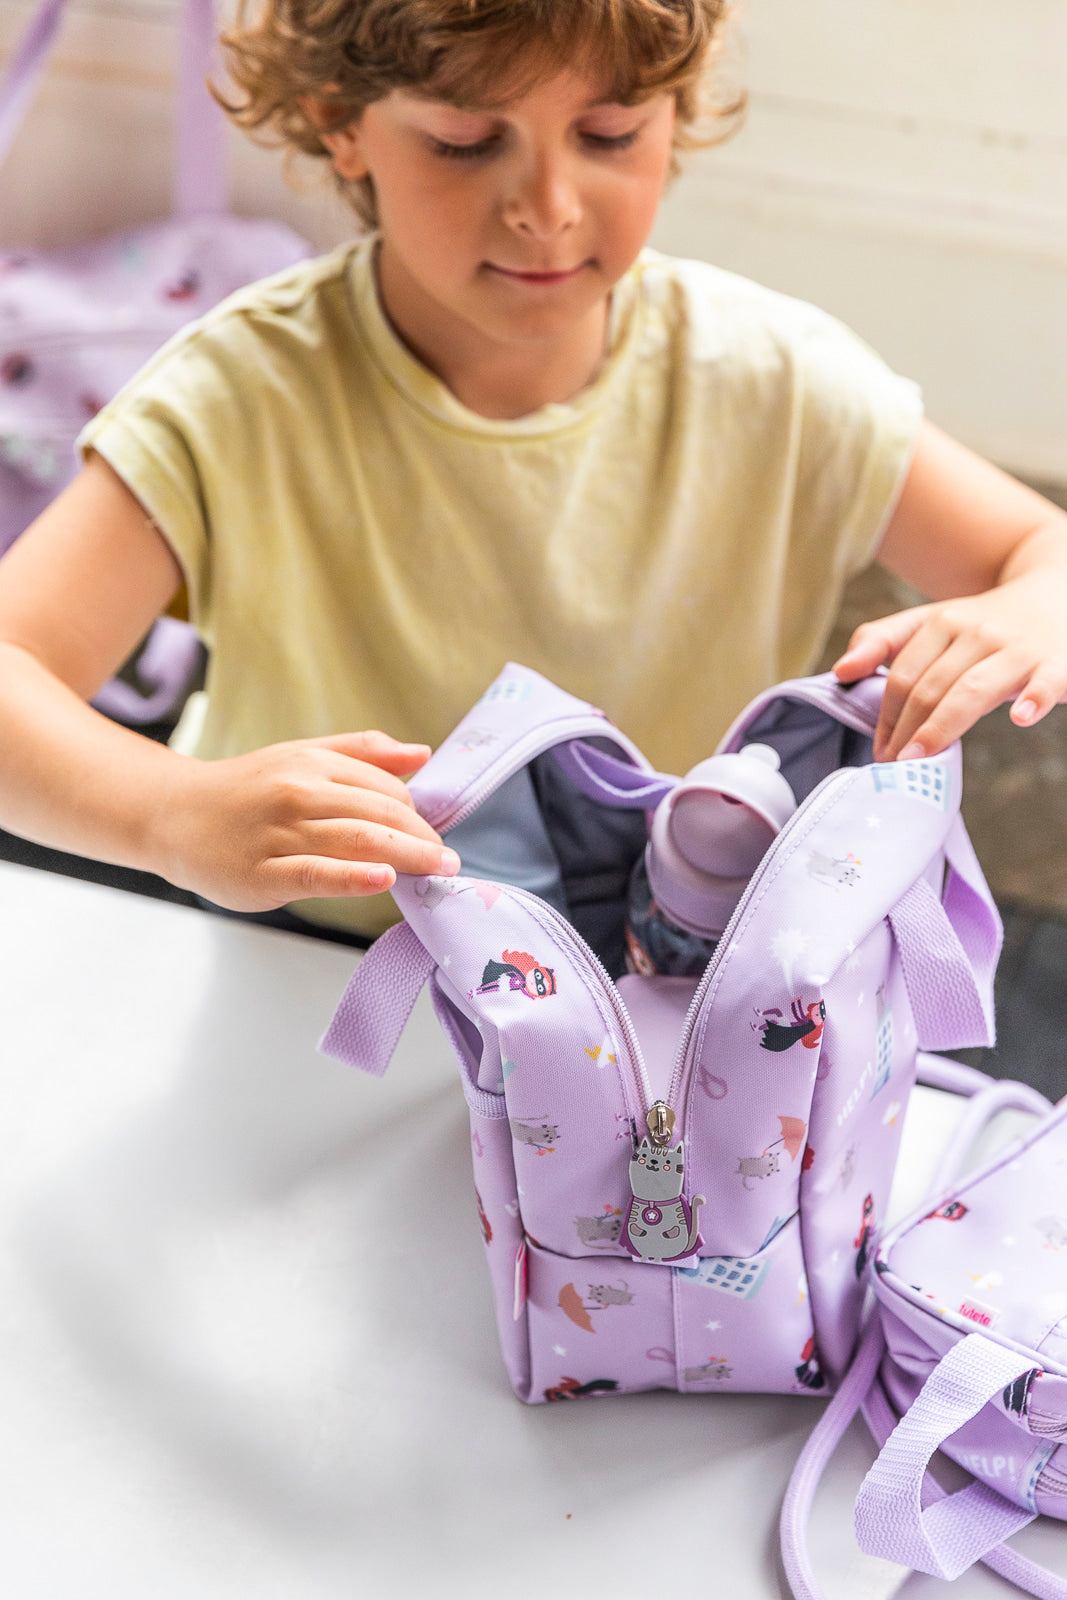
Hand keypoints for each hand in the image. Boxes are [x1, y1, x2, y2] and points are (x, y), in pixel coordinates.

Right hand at [153, 731, 458, 910]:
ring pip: (357, 840)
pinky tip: (386, 878)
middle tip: (448, 859)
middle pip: (379, 812)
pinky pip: (316, 874)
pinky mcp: (262, 873)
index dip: (416, 813)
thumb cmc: (244, 790)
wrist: (173, 816)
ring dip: (408, 855)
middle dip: (422, 837)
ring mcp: (278, 833)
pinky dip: (355, 876)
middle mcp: (297, 792)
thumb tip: (422, 755)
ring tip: (439, 870)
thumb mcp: (300, 756)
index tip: (432, 834)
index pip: (384, 787)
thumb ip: (362, 753)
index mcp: (311, 762)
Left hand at [832, 572, 1066, 760]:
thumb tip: (840, 671)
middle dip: (906, 730)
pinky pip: (1044, 682)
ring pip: (973, 689)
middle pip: (931, 686)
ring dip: (942, 726)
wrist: (1056, 594)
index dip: (885, 716)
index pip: (903, 676)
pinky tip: (1018, 719)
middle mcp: (978, 632)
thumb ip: (883, 642)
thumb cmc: (984, 624)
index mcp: (943, 623)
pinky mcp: (1057, 662)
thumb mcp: (933, 623)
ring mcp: (1018, 647)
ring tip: (919, 758)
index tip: (879, 752)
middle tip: (892, 767)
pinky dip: (1034, 699)